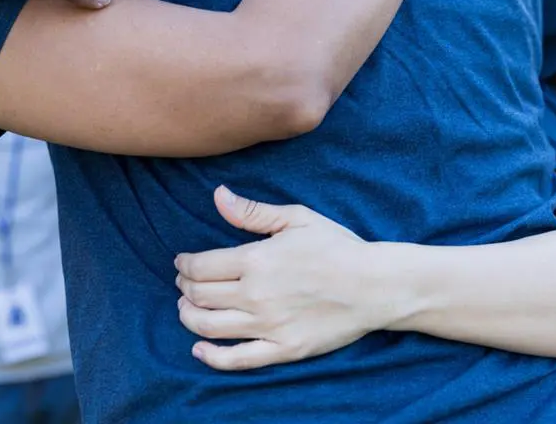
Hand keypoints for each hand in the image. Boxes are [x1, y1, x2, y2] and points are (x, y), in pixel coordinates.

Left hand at [175, 186, 379, 370]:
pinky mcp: (282, 350)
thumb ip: (253, 211)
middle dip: (185, 287)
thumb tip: (217, 196)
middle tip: (184, 282)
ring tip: (187, 308)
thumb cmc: (337, 246)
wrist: (374, 285)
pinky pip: (236, 360)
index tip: (181, 262)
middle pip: (200, 296)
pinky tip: (199, 349)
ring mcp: (267, 326)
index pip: (201, 266)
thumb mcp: (296, 218)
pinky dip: (211, 356)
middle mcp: (255, 295)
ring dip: (188, 317)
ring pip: (209, 327)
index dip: (184, 265)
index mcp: (256, 260)